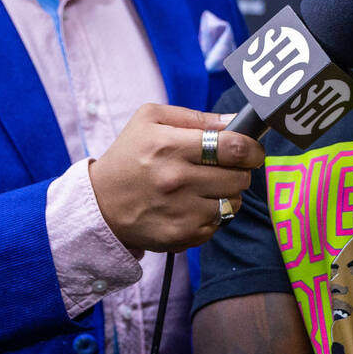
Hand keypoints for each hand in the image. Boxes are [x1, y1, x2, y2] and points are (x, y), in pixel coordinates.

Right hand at [88, 103, 264, 251]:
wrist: (100, 204)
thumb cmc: (129, 155)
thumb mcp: (151, 120)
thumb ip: (196, 117)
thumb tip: (235, 121)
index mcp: (171, 146)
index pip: (234, 147)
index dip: (252, 148)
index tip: (252, 150)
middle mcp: (177, 180)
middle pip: (240, 177)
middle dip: (239, 171)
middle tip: (224, 168)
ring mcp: (181, 211)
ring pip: (233, 203)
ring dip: (227, 194)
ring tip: (205, 187)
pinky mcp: (182, 235)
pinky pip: (218, 224)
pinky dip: (212, 215)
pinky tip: (192, 206)